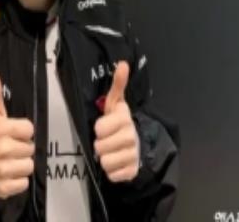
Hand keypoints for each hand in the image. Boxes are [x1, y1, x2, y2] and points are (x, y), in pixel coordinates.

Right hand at [0, 69, 34, 198]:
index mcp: (0, 129)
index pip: (30, 129)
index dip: (23, 132)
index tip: (13, 134)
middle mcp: (1, 148)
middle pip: (31, 148)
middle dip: (22, 149)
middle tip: (10, 149)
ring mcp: (2, 169)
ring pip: (30, 166)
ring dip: (22, 165)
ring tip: (10, 162)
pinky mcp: (4, 188)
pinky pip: (25, 183)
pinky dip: (18, 181)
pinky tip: (8, 175)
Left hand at [93, 61, 140, 181]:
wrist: (139, 145)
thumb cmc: (119, 123)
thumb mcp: (115, 103)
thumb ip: (118, 85)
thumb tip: (123, 63)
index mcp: (124, 119)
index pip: (100, 128)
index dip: (99, 128)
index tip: (103, 127)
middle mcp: (131, 136)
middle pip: (100, 147)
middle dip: (100, 144)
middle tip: (106, 140)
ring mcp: (134, 155)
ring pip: (105, 162)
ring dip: (105, 158)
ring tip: (111, 151)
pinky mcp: (133, 171)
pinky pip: (113, 175)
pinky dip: (112, 171)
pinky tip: (117, 162)